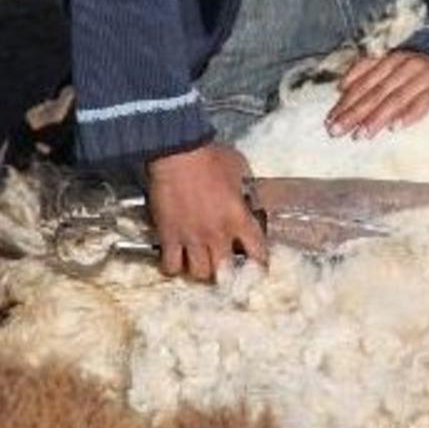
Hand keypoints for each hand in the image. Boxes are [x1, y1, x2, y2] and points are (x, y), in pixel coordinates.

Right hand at [146, 144, 267, 282]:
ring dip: (201, 270)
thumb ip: (246, 188)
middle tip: (224, 266)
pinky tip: (175, 260)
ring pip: (199, 274)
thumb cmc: (210, 157)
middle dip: (226, 272)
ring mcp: (192, 237)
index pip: (258, 253)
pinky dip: (173, 267)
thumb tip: (248, 197)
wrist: (178, 153)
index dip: (259, 264)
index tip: (257, 266)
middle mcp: (218, 234)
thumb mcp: (240, 169)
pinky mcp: (169, 236)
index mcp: (239, 218)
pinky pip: (171, 266)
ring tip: (199, 262)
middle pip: (225, 273)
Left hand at [325, 51, 428, 139]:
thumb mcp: (397, 60)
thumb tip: (341, 86)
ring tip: (363, 134)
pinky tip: (396, 127)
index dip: (347, 101)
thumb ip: (370, 70)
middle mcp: (407, 64)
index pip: (364, 81)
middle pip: (376, 91)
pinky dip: (410, 113)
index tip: (330, 119)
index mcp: (393, 58)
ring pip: (397, 97)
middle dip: (355, 112)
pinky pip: (426, 101)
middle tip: (337, 131)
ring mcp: (427, 74)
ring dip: (378, 116)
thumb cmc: (425, 62)